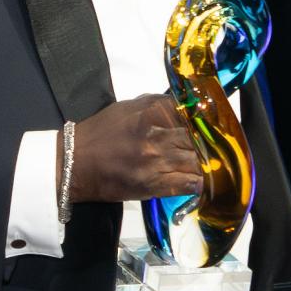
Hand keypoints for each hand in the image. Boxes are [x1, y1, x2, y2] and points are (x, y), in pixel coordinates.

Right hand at [66, 94, 201, 204]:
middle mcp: (156, 136)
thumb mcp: (128, 108)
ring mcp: (155, 163)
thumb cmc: (100, 133)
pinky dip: (197, 184)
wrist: (74, 163)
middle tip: (216, 148)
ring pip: (195, 163)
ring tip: (212, 165)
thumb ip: (158, 105)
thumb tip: (185, 105)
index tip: (212, 127)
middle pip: (197, 140)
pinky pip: (185, 185)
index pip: (191, 115)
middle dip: (208, 144)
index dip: (205, 122)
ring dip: (206, 165)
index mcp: (151, 113)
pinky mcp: (152, 185)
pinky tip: (203, 182)